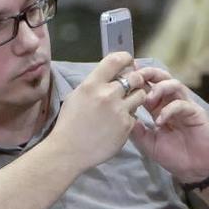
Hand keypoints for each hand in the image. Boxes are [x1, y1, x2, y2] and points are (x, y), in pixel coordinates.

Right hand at [47, 52, 146, 170]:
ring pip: (141, 95)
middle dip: (135, 80)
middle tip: (131, 85)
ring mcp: (119, 110)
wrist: (69, 150)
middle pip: (134, 77)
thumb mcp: (76, 96)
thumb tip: (110, 74)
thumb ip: (94, 84)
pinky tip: (117, 122)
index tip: (128, 62)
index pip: (116, 60)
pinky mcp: (126, 126)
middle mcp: (108, 94)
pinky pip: (135, 115)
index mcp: (92, 84)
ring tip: (125, 105)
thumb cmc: (68, 123)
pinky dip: (129, 117)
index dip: (126, 58)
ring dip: (136, 97)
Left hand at [130, 66, 208, 182]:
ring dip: (159, 88)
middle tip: (136, 77)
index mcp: (158, 107)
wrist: (194, 170)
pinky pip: (182, 105)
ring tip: (147, 100)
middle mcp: (171, 103)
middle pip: (162, 78)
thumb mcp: (148, 143)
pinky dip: (169, 110)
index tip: (122, 77)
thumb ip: (136, 130)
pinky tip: (160, 121)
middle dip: (148, 74)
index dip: (136, 80)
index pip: (147, 87)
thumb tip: (122, 115)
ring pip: (174, 84)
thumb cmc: (173, 156)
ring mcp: (185, 106)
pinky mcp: (196, 114)